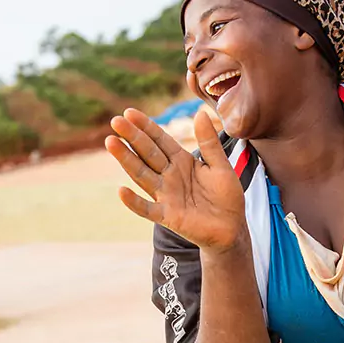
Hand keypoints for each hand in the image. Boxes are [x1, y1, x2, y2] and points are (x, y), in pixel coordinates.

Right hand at [105, 109, 246, 253]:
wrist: (231, 228)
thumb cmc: (226, 197)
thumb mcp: (221, 166)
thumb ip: (210, 143)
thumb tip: (200, 113)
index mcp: (181, 161)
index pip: (160, 140)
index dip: (146, 126)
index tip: (129, 112)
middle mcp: (169, 176)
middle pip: (147, 153)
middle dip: (132, 137)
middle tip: (116, 121)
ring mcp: (166, 196)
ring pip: (142, 175)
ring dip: (127, 160)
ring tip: (111, 143)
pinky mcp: (167, 216)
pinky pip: (147, 209)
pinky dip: (134, 202)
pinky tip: (121, 191)